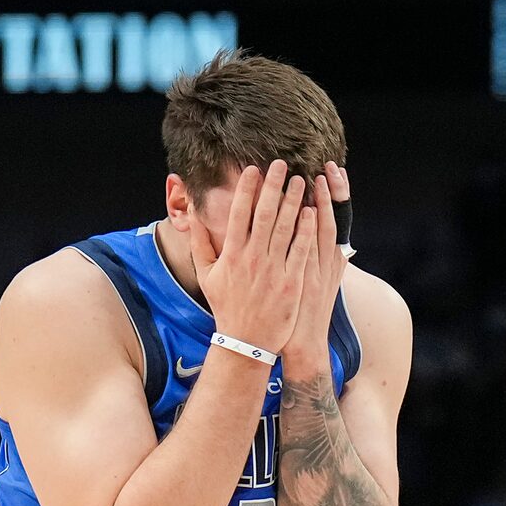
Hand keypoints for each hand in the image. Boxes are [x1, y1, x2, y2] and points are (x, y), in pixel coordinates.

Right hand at [188, 161, 311, 359]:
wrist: (246, 341)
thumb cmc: (226, 306)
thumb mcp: (206, 275)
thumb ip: (199, 243)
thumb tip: (194, 214)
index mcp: (231, 255)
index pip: (239, 213)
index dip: (246, 189)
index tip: (253, 169)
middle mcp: (252, 259)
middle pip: (264, 214)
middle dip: (272, 186)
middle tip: (280, 164)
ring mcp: (273, 270)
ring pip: (284, 227)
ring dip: (292, 200)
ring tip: (299, 181)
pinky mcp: (292, 282)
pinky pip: (301, 249)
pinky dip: (306, 228)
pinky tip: (311, 211)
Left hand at [282, 162, 352, 370]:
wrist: (302, 344)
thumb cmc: (304, 312)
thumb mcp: (318, 281)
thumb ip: (314, 255)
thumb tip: (311, 230)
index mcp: (332, 260)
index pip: (336, 219)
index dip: (337, 195)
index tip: (334, 171)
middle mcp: (329, 262)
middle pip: (333, 219)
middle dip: (333, 192)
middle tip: (330, 165)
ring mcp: (318, 271)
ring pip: (324, 230)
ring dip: (322, 203)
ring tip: (318, 177)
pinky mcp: (306, 281)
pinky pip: (308, 249)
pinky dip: (311, 229)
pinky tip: (309, 210)